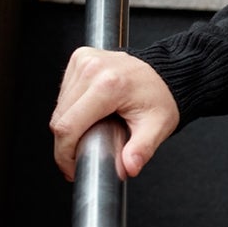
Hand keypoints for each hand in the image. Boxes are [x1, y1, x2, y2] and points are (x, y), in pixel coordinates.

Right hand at [50, 48, 180, 180]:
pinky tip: (88, 112)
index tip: (72, 168)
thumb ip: (142, 149)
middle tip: (83, 154)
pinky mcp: (80, 58)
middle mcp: (93, 69)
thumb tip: (129, 167)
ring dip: (68, 126)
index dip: (64, 154)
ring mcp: (85, 60)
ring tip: (90, 132)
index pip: (69, 126)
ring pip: (59, 107)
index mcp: (109, 85)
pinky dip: (71, 108)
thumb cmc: (162, 97)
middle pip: (60, 118)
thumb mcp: (158, 127)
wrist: (168, 72)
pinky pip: (63, 93)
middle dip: (66, 144)